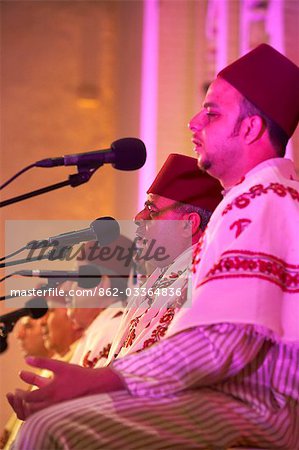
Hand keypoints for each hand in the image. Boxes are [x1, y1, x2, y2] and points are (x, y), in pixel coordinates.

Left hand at [7, 356, 122, 419]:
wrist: (96, 386)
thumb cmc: (78, 374)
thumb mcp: (60, 365)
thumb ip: (42, 362)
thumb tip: (26, 359)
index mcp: (52, 391)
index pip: (29, 398)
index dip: (21, 395)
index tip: (17, 390)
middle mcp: (53, 404)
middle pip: (30, 410)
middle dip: (21, 404)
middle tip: (17, 395)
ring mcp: (57, 410)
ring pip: (36, 415)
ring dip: (27, 409)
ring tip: (24, 399)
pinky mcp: (60, 412)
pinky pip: (44, 415)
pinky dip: (37, 410)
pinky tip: (37, 400)